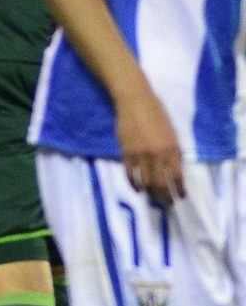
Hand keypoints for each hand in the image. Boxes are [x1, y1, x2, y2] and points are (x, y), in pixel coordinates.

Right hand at [116, 84, 185, 204]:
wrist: (135, 102)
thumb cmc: (157, 114)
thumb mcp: (172, 134)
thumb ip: (173, 152)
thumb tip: (172, 170)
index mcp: (172, 150)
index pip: (177, 177)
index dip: (178, 190)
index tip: (179, 197)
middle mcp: (157, 155)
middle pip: (160, 184)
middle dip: (164, 196)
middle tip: (165, 203)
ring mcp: (140, 155)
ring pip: (145, 182)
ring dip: (149, 193)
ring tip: (151, 197)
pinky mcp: (126, 153)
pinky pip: (130, 174)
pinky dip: (134, 184)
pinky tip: (137, 188)